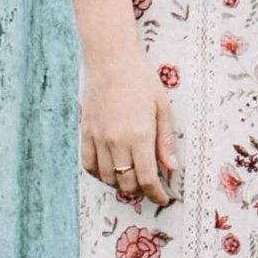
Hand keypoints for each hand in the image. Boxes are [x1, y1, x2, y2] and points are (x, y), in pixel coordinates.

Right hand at [82, 41, 176, 203]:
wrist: (111, 59)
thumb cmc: (141, 79)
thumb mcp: (162, 107)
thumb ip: (165, 141)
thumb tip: (171, 168)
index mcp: (139, 135)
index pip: (147, 179)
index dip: (157, 194)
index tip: (163, 198)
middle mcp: (116, 141)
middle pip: (127, 183)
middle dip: (141, 190)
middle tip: (151, 185)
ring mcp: (98, 138)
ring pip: (108, 178)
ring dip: (121, 184)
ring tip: (133, 176)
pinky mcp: (85, 133)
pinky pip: (89, 165)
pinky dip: (100, 174)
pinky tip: (111, 170)